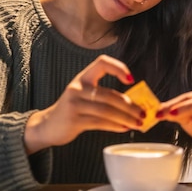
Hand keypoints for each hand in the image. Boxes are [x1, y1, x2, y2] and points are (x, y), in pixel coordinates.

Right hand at [24, 54, 144, 154]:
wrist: (48, 126)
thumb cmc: (72, 110)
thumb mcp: (84, 96)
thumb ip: (104, 96)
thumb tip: (135, 104)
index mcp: (82, 78)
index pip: (102, 63)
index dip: (118, 68)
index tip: (131, 80)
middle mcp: (77, 88)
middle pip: (110, 94)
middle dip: (130, 106)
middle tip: (143, 113)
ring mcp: (74, 104)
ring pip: (107, 110)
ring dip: (126, 118)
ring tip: (138, 123)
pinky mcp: (74, 120)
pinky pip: (100, 123)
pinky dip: (115, 126)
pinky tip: (124, 128)